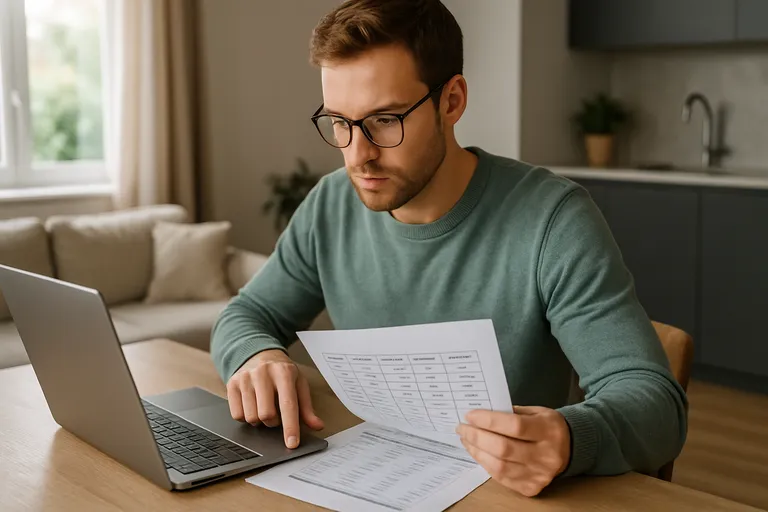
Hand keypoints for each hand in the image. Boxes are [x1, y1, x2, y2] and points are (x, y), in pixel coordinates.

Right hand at [226, 349, 323, 448]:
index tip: (292, 443)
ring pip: (251, 417)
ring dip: (259, 420)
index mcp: (284, 372)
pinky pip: (237, 415)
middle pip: (266, 415)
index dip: (290, 427)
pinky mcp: (231, 383)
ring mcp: (245, 377)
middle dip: (273, 422)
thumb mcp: (298, 384)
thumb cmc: (282, 372)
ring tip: (263, 407)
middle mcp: (263, 373)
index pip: (288, 405)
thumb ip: (307, 407)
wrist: (259, 354)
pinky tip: (251, 405)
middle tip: (276, 414)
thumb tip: (317, 426)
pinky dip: (246, 417)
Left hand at [455, 406, 570, 496]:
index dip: (489, 420)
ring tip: (466, 440)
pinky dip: (486, 464)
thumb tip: (479, 415)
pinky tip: (478, 452)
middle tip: (462, 428)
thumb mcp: (536, 411)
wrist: (571, 448)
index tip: (470, 415)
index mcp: (549, 430)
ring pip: (499, 466)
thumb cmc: (547, 426)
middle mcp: (546, 455)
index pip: (515, 426)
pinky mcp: (532, 488)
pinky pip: (502, 478)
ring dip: (477, 452)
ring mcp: (539, 475)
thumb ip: (510, 413)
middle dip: (477, 437)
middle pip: (503, 448)